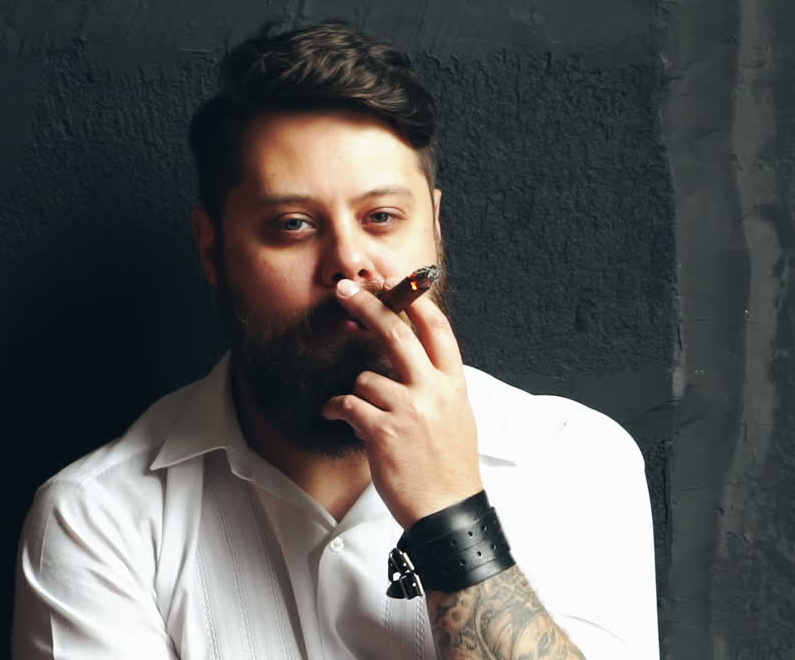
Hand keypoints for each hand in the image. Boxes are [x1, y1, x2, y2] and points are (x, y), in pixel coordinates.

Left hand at [321, 277, 483, 529]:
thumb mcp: (458, 416)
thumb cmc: (450, 466)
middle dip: (367, 305)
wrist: (448, 510)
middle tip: (345, 290)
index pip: (437, 329)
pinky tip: (336, 415)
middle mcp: (433, 390)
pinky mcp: (383, 431)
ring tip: (363, 413)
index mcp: (454, 384)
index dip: (415, 301)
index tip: (395, 282)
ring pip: (366, 376)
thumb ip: (439, 385)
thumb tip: (415, 363)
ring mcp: (409, 409)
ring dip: (357, 392)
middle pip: (396, 333)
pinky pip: (348, 404)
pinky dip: (336, 408)